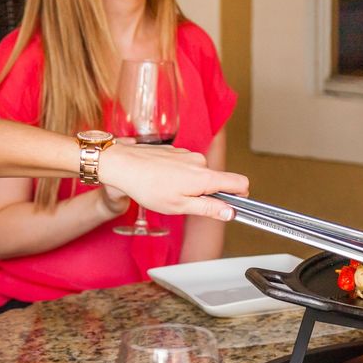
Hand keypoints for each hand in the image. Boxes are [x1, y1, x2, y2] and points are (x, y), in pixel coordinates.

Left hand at [100, 143, 247, 220]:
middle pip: (218, 181)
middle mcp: (200, 162)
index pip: (240, 183)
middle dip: (206, 194)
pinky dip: (179, 176)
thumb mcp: (180, 206)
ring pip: (200, 175)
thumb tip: (230, 211)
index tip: (232, 206)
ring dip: (190, 186)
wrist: (123, 165)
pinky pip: (187, 167)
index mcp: (205, 177)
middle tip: (183, 202)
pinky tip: (161, 181)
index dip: (240, 196)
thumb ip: (209, 208)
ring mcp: (188, 154)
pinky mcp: (176, 151)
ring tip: (167, 191)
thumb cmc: (147, 187)